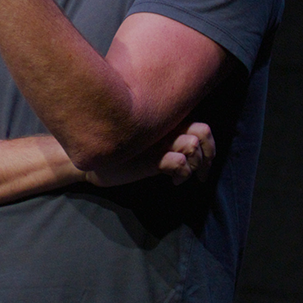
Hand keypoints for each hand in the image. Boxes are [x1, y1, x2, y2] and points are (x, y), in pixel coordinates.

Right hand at [84, 122, 214, 187]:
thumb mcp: (147, 144)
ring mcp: (157, 141)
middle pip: (203, 131)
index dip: (210, 146)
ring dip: (195, 166)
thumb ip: (165, 140)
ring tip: (182, 176)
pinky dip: (183, 174)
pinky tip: (173, 181)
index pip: (201, 125)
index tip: (205, 164)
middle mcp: (164, 126)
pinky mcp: (150, 157)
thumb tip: (192, 151)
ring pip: (193, 146)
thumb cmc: (120, 152)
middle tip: (201, 174)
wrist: (92, 163)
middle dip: (209, 156)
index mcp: (165, 121)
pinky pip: (179, 162)